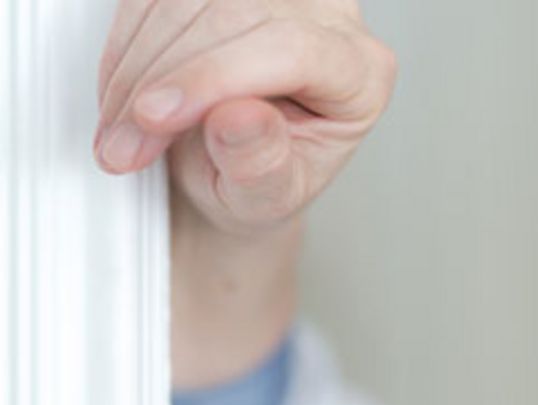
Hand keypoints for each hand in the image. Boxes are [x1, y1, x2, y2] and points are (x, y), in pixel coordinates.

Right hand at [95, 0, 397, 234]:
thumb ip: (261, 166)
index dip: (214, 76)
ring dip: (136, 66)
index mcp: (361, 73)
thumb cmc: (264, 180)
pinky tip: (126, 93)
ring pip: (186, 0)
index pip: (291, 48)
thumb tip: (239, 119)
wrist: (235, 167)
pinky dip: (127, 44)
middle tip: (126, 145)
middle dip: (162, 81)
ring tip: (123, 130)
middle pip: (233, 17)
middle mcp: (329, 19)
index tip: (155, 117)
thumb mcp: (266, 198)